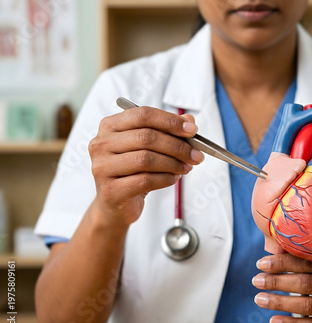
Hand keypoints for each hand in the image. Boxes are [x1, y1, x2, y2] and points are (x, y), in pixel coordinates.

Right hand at [89, 106, 204, 225]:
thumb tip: (190, 122)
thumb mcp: (149, 147)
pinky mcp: (111, 190)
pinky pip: (145, 180)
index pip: (142, 115)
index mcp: (110, 126)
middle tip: (196, 155)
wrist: (114, 204)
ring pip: (146, 159)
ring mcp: (102, 167)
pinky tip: (174, 178)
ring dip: (173, 163)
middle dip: (177, 146)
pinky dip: (165, 179)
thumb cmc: (132, 171)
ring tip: (186, 167)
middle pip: (146, 137)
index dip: (170, 121)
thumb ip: (167, 131)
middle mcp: (101, 144)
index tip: (193, 131)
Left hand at [252, 253, 311, 322]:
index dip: (284, 262)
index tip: (263, 263)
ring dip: (280, 302)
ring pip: (309, 306)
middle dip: (278, 281)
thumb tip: (277, 250)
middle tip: (257, 280)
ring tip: (260, 299)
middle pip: (307, 284)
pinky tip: (275, 320)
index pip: (310, 262)